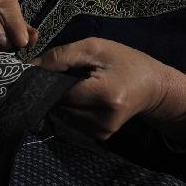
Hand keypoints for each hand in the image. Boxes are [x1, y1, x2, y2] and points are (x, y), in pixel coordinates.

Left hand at [32, 38, 185, 143]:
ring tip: (78, 85)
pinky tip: (84, 97)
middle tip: (65, 74)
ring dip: (62, 100)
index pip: (59, 93)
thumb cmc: (125, 62)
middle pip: (59, 106)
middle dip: (54, 90)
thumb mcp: (96, 48)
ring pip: (63, 115)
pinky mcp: (100, 137)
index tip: (45, 70)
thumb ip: (62, 56)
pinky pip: (72, 121)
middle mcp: (102, 120)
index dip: (47, 81)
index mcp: (105, 95)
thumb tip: (31, 68)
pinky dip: (72, 108)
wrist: (153, 87)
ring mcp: (102, 132)